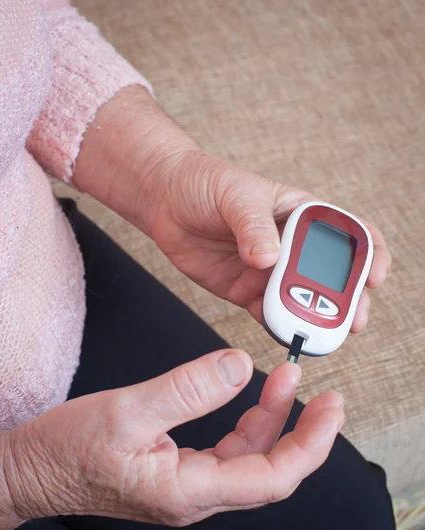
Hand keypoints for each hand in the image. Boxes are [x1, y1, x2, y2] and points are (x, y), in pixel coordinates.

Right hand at [0, 350, 343, 525]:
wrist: (33, 471)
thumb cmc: (69, 448)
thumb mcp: (128, 409)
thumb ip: (187, 389)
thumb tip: (241, 366)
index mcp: (187, 491)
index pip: (272, 479)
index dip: (309, 445)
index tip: (330, 409)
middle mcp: (195, 497)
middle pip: (270, 471)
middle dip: (302, 432)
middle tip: (324, 395)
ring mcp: (187, 487)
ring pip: (249, 459)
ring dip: (272, 420)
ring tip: (284, 380)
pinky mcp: (177, 473)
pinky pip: (226, 451)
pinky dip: (245, 423)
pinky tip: (248, 396)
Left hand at [148, 150, 390, 326]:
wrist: (165, 201)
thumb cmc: (205, 183)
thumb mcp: (235, 195)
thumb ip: (253, 226)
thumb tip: (268, 259)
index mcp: (301, 215)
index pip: (349, 233)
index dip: (370, 255)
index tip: (375, 276)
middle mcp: (290, 247)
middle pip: (331, 277)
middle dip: (347, 299)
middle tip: (351, 320)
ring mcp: (269, 272)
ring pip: (301, 300)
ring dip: (314, 318)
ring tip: (318, 334)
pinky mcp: (244, 290)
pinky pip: (267, 314)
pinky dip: (278, 326)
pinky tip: (285, 335)